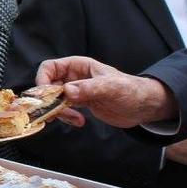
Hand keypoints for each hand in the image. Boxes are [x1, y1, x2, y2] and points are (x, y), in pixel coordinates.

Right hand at [34, 56, 177, 127]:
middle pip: (49, 85)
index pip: (50, 67)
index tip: (45, 96)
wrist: (144, 106)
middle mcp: (74, 77)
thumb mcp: (110, 88)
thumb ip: (88, 88)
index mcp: (78, 66)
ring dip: (59, 111)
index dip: (43, 79)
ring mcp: (76, 91)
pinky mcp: (80, 104)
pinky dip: (67, 117)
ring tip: (75, 119)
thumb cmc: (130, 90)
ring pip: (55, 100)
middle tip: (57, 112)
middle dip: (50, 100)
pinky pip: (64, 109)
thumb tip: (66, 91)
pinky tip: (80, 122)